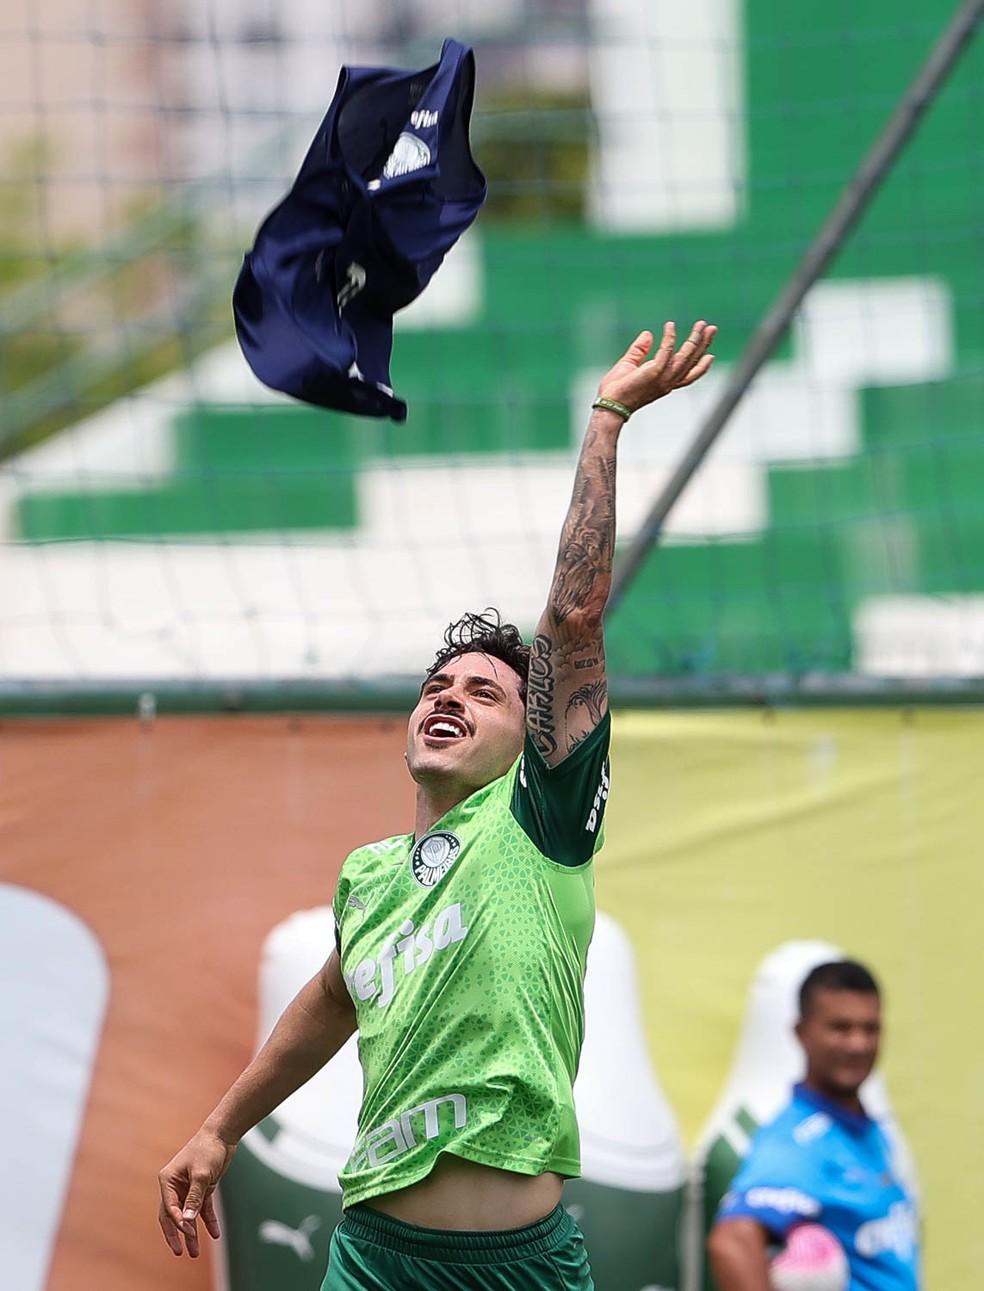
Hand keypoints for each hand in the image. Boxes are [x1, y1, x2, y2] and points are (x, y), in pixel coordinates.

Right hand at [158, 1127, 236, 1256]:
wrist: (223, 1134)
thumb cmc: (208, 1149)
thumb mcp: (201, 1174)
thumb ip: (194, 1198)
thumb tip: (187, 1222)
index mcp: (168, 1180)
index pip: (169, 1207)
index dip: (177, 1222)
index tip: (188, 1232)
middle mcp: (175, 1186)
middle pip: (173, 1216)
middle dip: (177, 1235)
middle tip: (180, 1253)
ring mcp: (188, 1188)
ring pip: (188, 1216)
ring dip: (191, 1234)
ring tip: (194, 1253)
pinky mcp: (202, 1188)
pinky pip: (203, 1209)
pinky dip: (207, 1221)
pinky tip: (214, 1233)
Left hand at [597, 320, 716, 413]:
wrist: (609, 405)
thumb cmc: (616, 390)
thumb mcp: (629, 365)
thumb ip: (640, 350)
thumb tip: (648, 334)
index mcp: (664, 383)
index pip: (688, 375)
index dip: (701, 366)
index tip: (710, 355)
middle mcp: (668, 382)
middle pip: (692, 363)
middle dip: (703, 345)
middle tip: (712, 328)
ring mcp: (662, 378)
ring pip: (686, 356)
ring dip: (695, 339)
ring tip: (702, 324)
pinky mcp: (654, 372)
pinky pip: (666, 351)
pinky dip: (669, 338)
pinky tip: (670, 325)